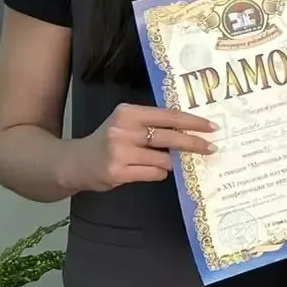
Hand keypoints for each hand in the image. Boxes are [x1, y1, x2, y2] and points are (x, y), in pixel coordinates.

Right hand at [62, 104, 215, 192]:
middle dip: (194, 143)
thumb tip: (190, 130)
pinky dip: (159, 172)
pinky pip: (154, 174)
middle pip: (169, 136)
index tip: (210, 127)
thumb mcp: (126, 124)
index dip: (192, 122)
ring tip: (171, 162)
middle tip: (211, 148)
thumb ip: (152, 124)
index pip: (168, 115)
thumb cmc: (108, 141)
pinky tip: (153, 170)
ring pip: (163, 159)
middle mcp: (123, 130)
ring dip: (173, 162)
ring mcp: (120, 152)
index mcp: (128, 112)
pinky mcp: (118, 172)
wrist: (76, 163)